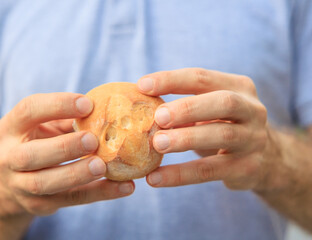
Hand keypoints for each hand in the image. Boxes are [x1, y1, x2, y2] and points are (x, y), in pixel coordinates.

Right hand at [0, 93, 133, 215]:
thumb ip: (69, 118)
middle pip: (31, 155)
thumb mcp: (46, 125)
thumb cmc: (39, 141)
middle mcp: (9, 157)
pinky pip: (71, 199)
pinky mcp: (39, 205)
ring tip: (103, 166)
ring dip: (77, 174)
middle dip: (64, 147)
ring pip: (45, 183)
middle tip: (92, 140)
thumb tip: (109, 109)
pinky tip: (124, 187)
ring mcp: (20, 185)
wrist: (11, 183)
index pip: (28, 110)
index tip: (88, 104)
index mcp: (11, 127)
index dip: (57, 105)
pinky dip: (100, 193)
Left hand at [138, 68, 267, 189]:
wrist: (265, 158)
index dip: (171, 80)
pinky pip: (211, 171)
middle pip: (223, 102)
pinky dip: (180, 175)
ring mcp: (254, 139)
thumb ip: (184, 103)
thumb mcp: (210, 109)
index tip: (142, 85)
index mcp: (238, 86)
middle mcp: (252, 109)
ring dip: (186, 139)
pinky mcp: (248, 167)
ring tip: (157, 144)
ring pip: (221, 135)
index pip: (202, 78)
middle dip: (188, 107)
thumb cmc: (222, 125)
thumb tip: (139, 103)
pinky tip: (155, 178)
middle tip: (158, 117)